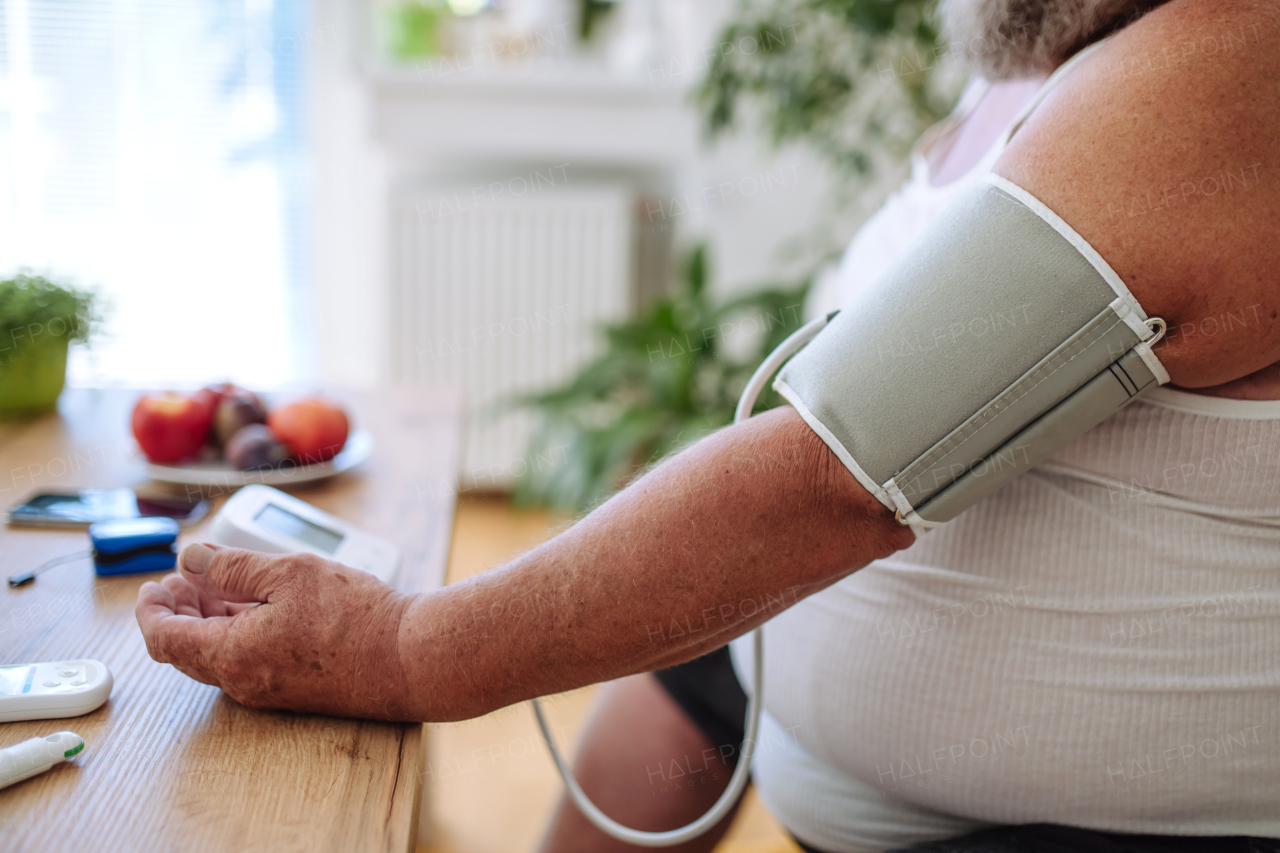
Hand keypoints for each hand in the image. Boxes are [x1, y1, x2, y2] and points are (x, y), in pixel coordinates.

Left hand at [136, 543, 416, 719]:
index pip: (165, 638)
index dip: (152, 610)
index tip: (152, 585)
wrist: (411, 658)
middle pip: (187, 650)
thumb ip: (233, 567)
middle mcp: (243, 681)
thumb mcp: (289, 573)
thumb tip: (191, 559)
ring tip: (218, 585)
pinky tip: (255, 607)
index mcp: (232, 654)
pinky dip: (236, 632)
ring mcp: (269, 689)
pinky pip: (247, 662)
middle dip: (178, 611)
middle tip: (183, 579)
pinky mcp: (294, 689)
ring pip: (218, 656)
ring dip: (209, 620)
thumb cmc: (357, 617)